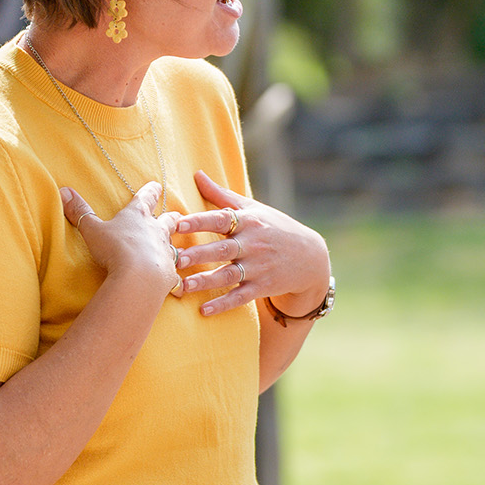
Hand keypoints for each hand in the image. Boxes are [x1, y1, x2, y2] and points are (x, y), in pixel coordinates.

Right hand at [60, 181, 180, 299]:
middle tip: (177, 215)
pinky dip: (176, 278)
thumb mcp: (92, 229)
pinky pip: (176, 276)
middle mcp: (156, 231)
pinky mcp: (170, 274)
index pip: (145, 199)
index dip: (150, 192)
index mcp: (138, 216)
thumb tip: (64, 191)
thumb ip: (80, 212)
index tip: (156, 185)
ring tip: (178, 248)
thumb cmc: (115, 248)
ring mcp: (166, 252)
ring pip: (175, 246)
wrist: (139, 277)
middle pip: (168, 221)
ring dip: (176, 246)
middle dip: (172, 218)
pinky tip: (179, 284)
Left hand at [171, 170, 331, 318]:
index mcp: (249, 222)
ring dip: (205, 281)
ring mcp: (259, 267)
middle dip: (198, 254)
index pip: (221, 219)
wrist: (310, 258)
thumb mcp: (253, 209)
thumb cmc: (275, 228)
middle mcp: (253, 244)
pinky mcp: (263, 287)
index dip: (200, 221)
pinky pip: (240, 296)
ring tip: (183, 286)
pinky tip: (204, 310)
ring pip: (229, 275)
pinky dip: (223, 304)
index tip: (178, 223)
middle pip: (222, 249)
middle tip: (174, 258)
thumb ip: (222, 195)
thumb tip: (197, 174)